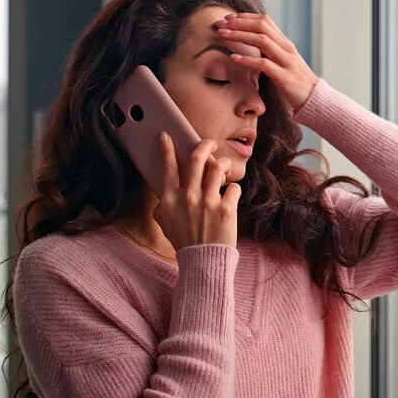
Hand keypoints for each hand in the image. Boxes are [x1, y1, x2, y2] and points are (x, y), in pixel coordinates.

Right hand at [152, 134, 239, 250]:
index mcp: (170, 200)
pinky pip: (233, 188)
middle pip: (196, 159)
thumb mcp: (165, 223)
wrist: (203, 261)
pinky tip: (230, 195)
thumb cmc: (184, 241)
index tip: (166, 136)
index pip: (167, 167)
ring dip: (222, 163)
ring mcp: (208, 203)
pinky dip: (233, 189)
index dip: (166, 149)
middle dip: (205, 145)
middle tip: (210, 142)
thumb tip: (165, 193)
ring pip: (217, 167)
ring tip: (223, 166)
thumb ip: (163, 206)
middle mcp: (188, 198)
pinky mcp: (227, 209)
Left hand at [215, 13, 317, 111]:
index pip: (265, 21)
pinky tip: (233, 58)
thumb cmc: (296, 83)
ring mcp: (287, 62)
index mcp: (285, 43)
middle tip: (220, 24)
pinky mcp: (284, 77)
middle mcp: (287, 48)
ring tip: (223, 35)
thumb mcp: (284, 62)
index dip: (245, 17)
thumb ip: (272, 52)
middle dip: (239, 23)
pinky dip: (247, 60)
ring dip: (240, 36)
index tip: (228, 18)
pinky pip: (264, 64)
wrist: (314, 100)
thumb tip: (252, 44)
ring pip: (262, 41)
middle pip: (261, 27)